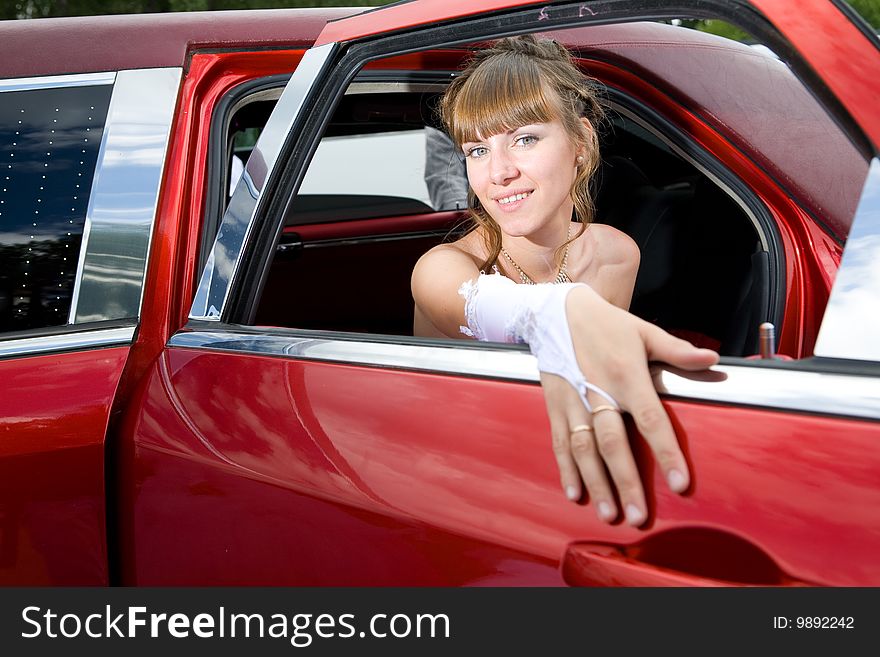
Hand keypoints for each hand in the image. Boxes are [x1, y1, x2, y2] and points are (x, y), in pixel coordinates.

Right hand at [541, 285, 718, 525]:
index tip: (680, 483)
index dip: (666, 452)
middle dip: (626, 482)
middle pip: (613, 444)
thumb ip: (678, 350)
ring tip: (609, 514)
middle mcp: (597, 393)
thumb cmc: (607, 324)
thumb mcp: (644, 331)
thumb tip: (712, 359)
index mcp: (626, 376)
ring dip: (596, 484)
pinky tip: (575, 494)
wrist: (557, 312)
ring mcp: (573, 403)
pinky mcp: (555, 407)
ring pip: (584, 450)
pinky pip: (560, 443)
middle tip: (639, 516)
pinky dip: (567, 470)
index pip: (650, 420)